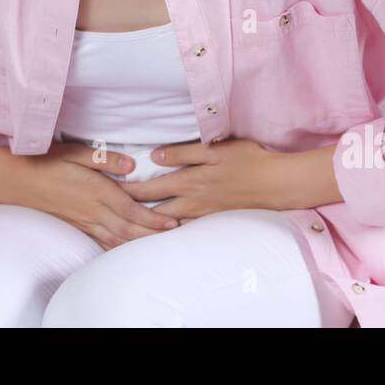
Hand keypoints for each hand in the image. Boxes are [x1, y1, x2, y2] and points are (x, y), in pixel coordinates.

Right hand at [7, 139, 181, 249]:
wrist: (15, 180)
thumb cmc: (45, 161)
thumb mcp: (74, 152)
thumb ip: (104, 158)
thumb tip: (131, 164)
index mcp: (95, 190)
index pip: (130, 209)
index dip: (153, 218)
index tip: (172, 222)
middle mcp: (91, 210)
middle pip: (127, 228)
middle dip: (152, 234)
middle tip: (173, 236)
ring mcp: (82, 220)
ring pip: (115, 238)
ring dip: (137, 243)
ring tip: (157, 245)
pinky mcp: (74, 225)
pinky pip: (100, 240)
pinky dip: (116, 247)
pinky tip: (125, 249)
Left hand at [114, 138, 291, 221]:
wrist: (276, 184)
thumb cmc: (247, 160)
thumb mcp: (214, 150)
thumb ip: (183, 153)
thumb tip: (154, 156)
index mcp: (189, 181)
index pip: (150, 189)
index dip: (128, 191)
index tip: (108, 191)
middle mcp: (192, 201)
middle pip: (154, 209)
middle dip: (132, 213)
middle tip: (111, 214)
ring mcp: (203, 213)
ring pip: (168, 223)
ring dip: (148, 226)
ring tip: (128, 230)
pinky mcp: (214, 218)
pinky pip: (185, 228)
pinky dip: (169, 232)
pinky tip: (162, 235)